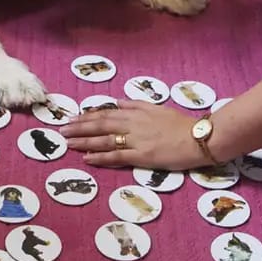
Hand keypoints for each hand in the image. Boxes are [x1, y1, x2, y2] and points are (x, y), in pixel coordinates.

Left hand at [60, 100, 207, 169]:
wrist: (199, 138)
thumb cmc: (181, 124)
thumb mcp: (157, 108)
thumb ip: (136, 104)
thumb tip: (118, 102)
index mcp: (136, 112)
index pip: (107, 113)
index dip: (88, 116)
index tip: (74, 117)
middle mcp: (133, 124)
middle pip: (101, 124)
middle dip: (80, 127)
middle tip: (62, 130)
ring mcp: (136, 140)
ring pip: (104, 139)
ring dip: (84, 141)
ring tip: (68, 142)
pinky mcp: (142, 156)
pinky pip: (117, 156)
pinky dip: (100, 157)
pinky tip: (87, 158)